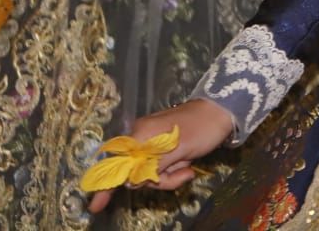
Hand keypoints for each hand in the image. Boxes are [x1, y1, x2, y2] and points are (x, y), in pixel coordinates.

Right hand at [85, 99, 233, 213]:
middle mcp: (141, 139)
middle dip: (158, 179)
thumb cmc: (202, 128)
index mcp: (140, 134)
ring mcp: (152, 144)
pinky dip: (173, 171)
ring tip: (188, 168)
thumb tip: (132, 181)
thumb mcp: (180, 149)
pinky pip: (160, 169)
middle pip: (136, 173)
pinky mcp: (163, 149)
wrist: (222, 112)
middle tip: (182, 173)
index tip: (96, 206)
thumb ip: (154, 165)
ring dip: (169, 176)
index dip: (107, 185)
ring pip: (150, 174)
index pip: (116, 163)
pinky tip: (188, 165)